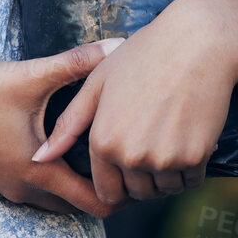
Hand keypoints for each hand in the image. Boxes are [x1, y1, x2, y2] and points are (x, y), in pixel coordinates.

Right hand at [0, 39, 126, 218]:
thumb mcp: (28, 76)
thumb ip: (76, 63)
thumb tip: (117, 46)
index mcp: (40, 174)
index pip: (98, 204)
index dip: (123, 188)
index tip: (135, 160)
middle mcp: (27, 189)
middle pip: (80, 204)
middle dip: (105, 185)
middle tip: (124, 154)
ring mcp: (9, 184)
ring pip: (58, 196)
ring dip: (79, 179)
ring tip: (98, 146)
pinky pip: (39, 186)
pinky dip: (57, 172)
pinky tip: (63, 139)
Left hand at [29, 0, 237, 207]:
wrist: (198, 43)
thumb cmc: (143, 57)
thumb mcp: (97, 84)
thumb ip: (68, 126)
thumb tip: (40, 159)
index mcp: (103, 141)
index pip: (106, 192)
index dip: (115, 180)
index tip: (126, 160)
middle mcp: (131, 156)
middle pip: (137, 193)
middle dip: (141, 177)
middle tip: (150, 139)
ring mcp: (164, 160)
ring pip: (165, 189)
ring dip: (167, 173)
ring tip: (167, 134)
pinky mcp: (195, 157)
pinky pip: (190, 180)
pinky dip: (190, 166)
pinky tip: (186, 134)